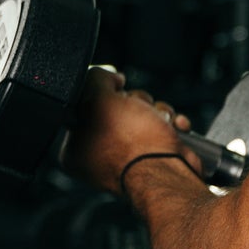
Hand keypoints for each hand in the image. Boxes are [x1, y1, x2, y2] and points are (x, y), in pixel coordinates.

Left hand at [61, 67, 201, 194]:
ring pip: (142, 114)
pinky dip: (170, 123)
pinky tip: (173, 126)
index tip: (113, 94)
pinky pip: (161, 128)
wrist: (168, 171)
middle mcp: (100, 155)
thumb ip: (96, 79)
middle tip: (136, 109)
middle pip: (117, 107)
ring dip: (156, 110)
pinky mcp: (156, 156)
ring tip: (160, 119)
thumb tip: (109, 77)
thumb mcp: (100, 98)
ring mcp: (130, 157)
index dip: (102, 94)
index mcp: (75, 149)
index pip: (85, 107)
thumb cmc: (130, 144)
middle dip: (134, 101)